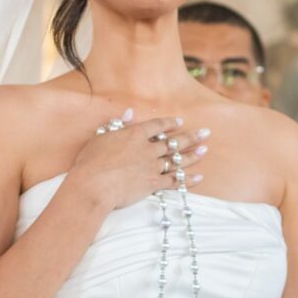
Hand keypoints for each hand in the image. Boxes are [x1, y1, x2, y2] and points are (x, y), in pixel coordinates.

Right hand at [68, 111, 209, 210]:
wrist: (94, 185)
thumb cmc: (91, 161)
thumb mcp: (101, 137)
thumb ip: (117, 124)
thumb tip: (130, 112)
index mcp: (135, 134)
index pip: (157, 126)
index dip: (169, 123)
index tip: (180, 122)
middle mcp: (148, 149)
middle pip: (173, 142)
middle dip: (191, 137)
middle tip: (206, 133)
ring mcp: (152, 166)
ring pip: (177, 159)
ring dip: (192, 155)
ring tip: (205, 150)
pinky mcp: (153, 184)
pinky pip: (175, 181)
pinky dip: (188, 180)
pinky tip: (199, 177)